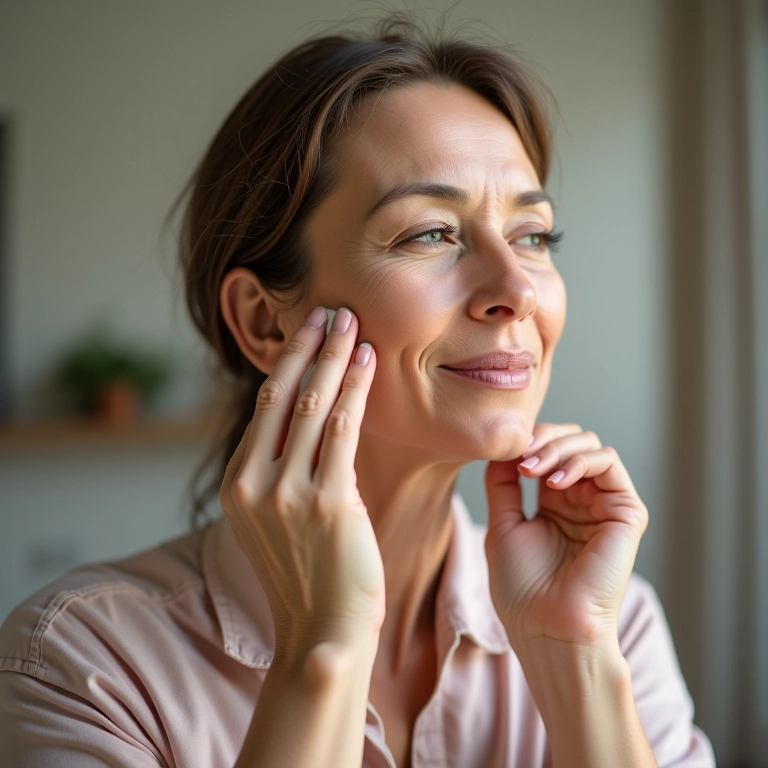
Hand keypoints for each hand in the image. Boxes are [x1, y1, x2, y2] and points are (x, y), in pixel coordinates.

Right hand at [219, 307, 383, 661]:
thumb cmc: (308, 574)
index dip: (289, 362)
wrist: (323, 631)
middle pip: (283, 395)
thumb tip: (303, 422)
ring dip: (335, 356)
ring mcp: (288, 493)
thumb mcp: (276, 520)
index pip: (264, 406)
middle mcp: (255, 483)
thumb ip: (280, 472)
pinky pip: (344, 429)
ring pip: (313, 404)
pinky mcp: (328, 502)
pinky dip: (357, 389)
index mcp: (238, 485)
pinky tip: (369, 361)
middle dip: (310, 346)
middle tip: (331, 310)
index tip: (309, 332)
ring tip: (352, 322)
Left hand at [483, 423, 648, 651]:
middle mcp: (583, 500)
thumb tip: (503, 447)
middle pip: (571, 439)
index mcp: (555, 503)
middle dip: (543, 438)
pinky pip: (608, 462)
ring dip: (556, 447)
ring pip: (589, 445)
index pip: (549, 449)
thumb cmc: (522, 589)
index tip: (503, 449)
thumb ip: (503, 484)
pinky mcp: (626, 513)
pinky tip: (553, 481)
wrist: (547, 628)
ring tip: (531, 469)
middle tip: (520, 455)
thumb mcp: (503, 524)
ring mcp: (605, 505)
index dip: (528, 441)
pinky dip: (579, 460)